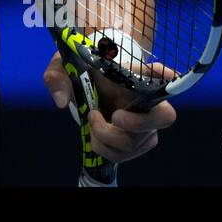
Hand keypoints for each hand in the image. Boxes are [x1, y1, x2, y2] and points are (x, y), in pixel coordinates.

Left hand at [43, 50, 177, 164]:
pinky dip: (103, 148)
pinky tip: (95, 132)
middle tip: (115, 117)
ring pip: (136, 142)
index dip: (164, 75)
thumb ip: (57, 76)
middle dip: (138, 124)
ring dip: (106, 136)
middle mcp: (149, 101)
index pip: (160, 73)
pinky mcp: (137, 143)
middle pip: (164, 117)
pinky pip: (124, 155)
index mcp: (135, 76)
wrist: (89, 87)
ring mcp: (146, 125)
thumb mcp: (64, 66)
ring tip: (93, 118)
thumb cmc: (83, 71)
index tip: (165, 72)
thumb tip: (61, 102)